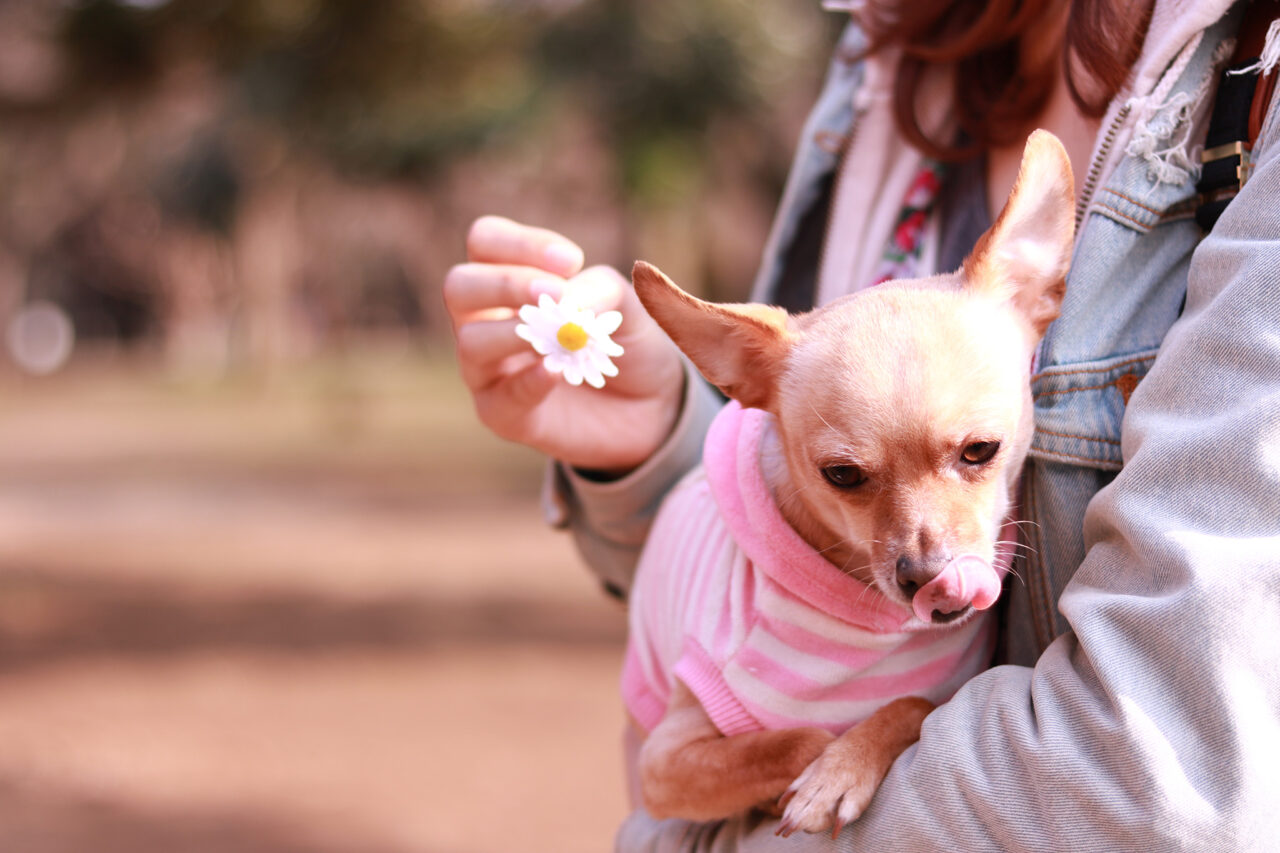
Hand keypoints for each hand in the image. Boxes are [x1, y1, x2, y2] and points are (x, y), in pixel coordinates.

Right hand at [444, 216, 684, 473]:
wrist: (650, 406)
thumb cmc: (626, 342)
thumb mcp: (628, 304)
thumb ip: (599, 290)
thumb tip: (566, 297)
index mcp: (509, 280)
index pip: (485, 242)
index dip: (520, 243)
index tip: (572, 261)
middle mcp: (486, 320)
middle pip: (459, 285)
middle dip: (505, 283)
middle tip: (554, 293)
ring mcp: (489, 370)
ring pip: (470, 342)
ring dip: (515, 333)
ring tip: (561, 335)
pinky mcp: (505, 415)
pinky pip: (501, 399)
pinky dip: (529, 381)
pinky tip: (557, 371)